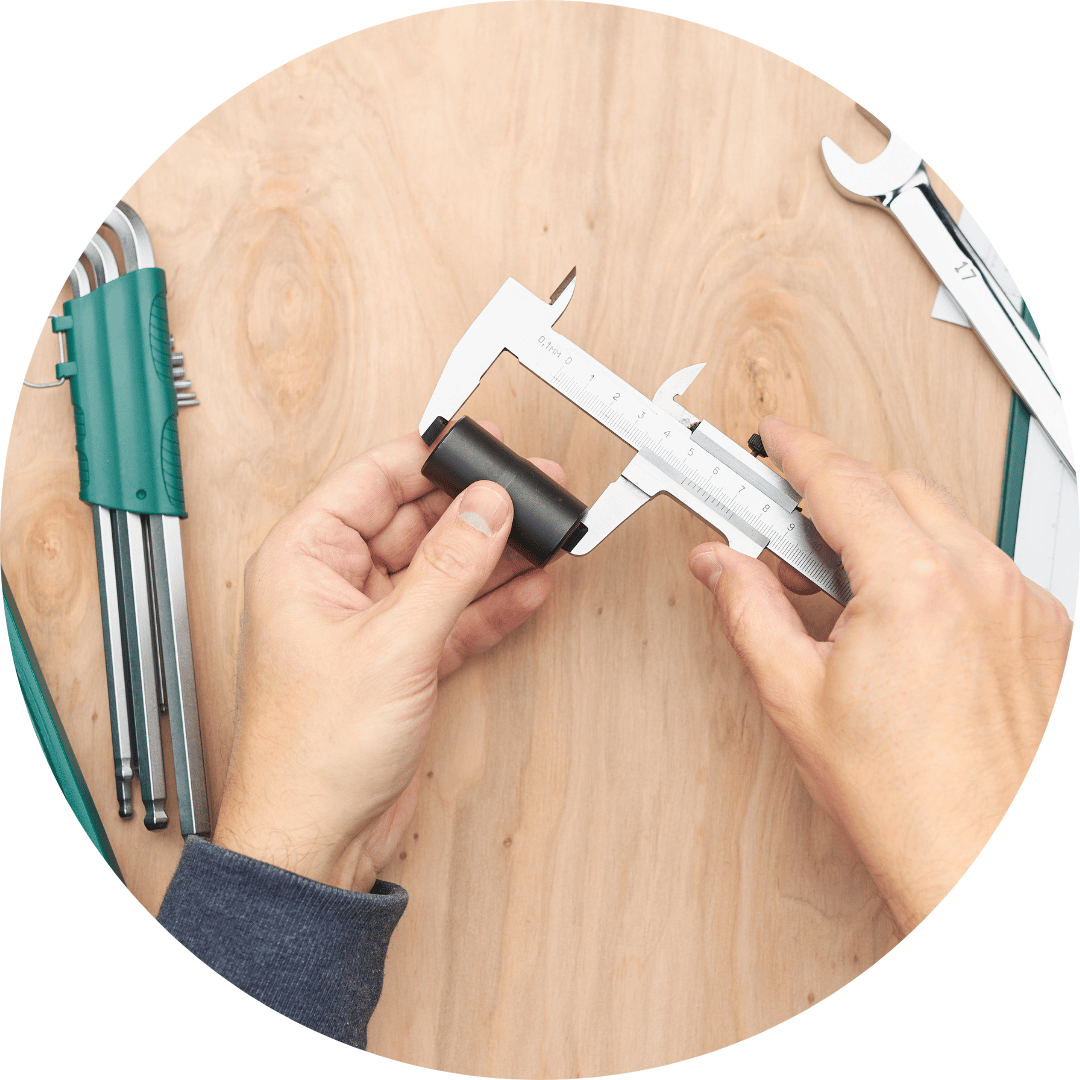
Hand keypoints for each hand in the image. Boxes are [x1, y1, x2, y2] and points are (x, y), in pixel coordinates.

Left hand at [214, 426, 559, 891]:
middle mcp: (336, 583)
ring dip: (493, 555)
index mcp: (305, 558)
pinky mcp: (403, 660)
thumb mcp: (392, 644)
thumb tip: (487, 509)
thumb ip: (448, 570)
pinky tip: (530, 587)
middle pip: (416, 522)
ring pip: (442, 568)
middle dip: (475, 509)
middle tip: (531, 494)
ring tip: (545, 535)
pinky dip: (491, 604)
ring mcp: (373, 623)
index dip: (431, 459)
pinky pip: (454, 615)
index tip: (483, 445)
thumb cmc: (312, 752)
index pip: (373, 480)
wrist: (318, 838)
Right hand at [689, 416, 1071, 933]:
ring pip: (938, 522)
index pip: (841, 480)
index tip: (773, 439)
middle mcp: (981, 581)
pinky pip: (976, 563)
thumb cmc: (905, 801)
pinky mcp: (1041, 628)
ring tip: (836, 592)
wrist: (982, 867)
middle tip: (783, 541)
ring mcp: (1020, 603)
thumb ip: (747, 608)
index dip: (795, 451)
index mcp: (916, 586)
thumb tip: (719, 564)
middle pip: (892, 488)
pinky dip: (928, 567)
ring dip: (881, 534)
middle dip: (833, 498)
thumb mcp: (794, 695)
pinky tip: (892, 617)